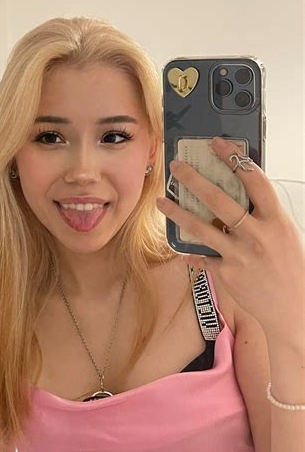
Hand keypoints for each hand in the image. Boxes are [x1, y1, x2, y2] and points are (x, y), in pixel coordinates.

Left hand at [156, 136, 304, 340]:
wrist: (293, 308)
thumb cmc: (289, 267)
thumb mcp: (283, 234)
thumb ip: (262, 216)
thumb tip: (237, 195)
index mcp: (275, 220)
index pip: (254, 181)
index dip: (234, 158)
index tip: (217, 143)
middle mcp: (257, 235)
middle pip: (220, 200)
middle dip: (194, 180)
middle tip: (176, 167)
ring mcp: (240, 255)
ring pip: (201, 228)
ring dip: (178, 213)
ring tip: (161, 201)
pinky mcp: (227, 273)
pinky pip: (202, 257)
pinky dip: (190, 253)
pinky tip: (181, 249)